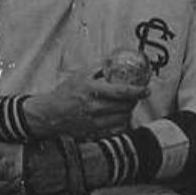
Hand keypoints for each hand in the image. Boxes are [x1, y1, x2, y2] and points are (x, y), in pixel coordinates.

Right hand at [24, 72, 147, 138]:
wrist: (49, 114)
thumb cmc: (64, 94)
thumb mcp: (81, 75)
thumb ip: (99, 68)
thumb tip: (115, 61)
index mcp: (92, 91)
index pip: (122, 92)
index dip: (137, 91)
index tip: (146, 89)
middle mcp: (94, 108)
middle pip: (125, 106)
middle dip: (135, 100)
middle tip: (137, 95)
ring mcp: (94, 123)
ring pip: (122, 119)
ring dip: (129, 111)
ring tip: (128, 105)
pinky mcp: (93, 133)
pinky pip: (115, 130)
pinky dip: (121, 124)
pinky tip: (119, 116)